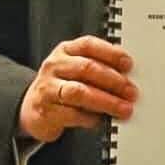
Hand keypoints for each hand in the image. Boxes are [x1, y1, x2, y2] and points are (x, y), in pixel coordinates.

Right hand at [18, 36, 137, 143]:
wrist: (33, 107)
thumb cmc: (63, 85)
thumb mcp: (76, 69)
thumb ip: (99, 66)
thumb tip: (129, 74)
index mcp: (65, 51)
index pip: (88, 45)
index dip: (111, 53)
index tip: (128, 64)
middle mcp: (54, 66)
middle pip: (87, 68)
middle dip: (113, 81)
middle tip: (131, 92)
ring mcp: (47, 88)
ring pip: (79, 92)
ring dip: (106, 101)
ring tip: (123, 108)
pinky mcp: (45, 111)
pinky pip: (72, 114)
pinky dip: (91, 118)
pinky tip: (101, 119)